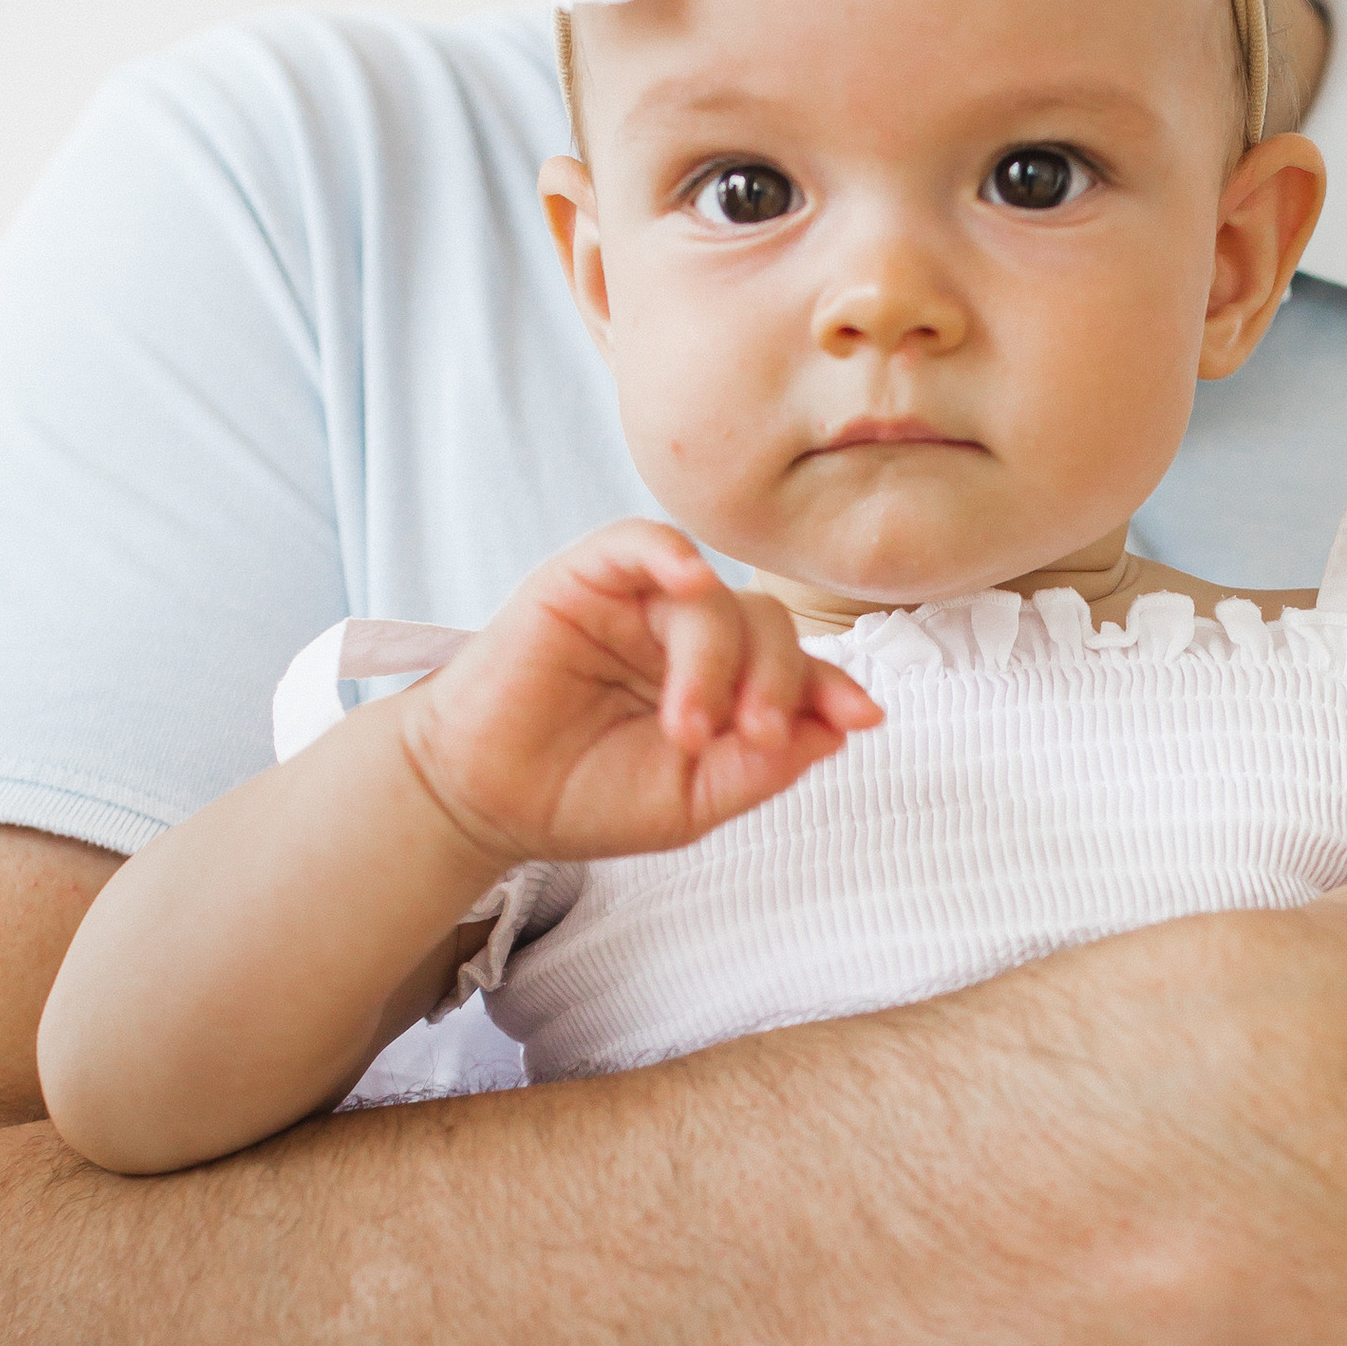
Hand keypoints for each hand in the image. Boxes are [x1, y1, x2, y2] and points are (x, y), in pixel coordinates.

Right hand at [398, 522, 881, 869]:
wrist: (485, 801)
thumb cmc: (583, 799)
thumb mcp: (689, 803)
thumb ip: (759, 770)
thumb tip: (836, 732)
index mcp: (722, 685)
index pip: (794, 666)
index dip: (832, 687)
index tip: (860, 718)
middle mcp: (687, 636)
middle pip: (765, 625)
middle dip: (776, 681)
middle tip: (753, 738)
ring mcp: (638, 604)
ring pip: (713, 599)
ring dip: (716, 662)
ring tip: (686, 729)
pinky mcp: (584, 579)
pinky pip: (639, 541)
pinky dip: (671, 553)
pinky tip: (690, 581)